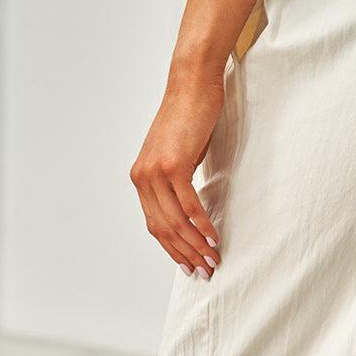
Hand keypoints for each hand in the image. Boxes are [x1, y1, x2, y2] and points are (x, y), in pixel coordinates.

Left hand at [130, 65, 224, 276]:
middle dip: (185, 254)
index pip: (155, 225)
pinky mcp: (173, 165)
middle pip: (163, 229)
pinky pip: (189, 206)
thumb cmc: (189, 117)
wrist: (191, 85)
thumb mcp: (178, 155)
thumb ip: (177, 182)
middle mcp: (143, 178)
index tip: (190, 265)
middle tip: (205, 270)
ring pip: (175, 222)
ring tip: (212, 259)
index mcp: (141, 179)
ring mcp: (156, 172)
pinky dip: (202, 225)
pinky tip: (213, 237)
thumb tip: (190, 207)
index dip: (173, 249)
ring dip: (195, 245)